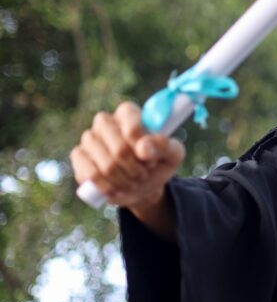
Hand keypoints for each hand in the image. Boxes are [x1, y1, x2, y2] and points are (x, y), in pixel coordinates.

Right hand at [70, 102, 183, 239]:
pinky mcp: (79, 157)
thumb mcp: (173, 154)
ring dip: (124, 180)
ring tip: (133, 181)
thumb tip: (143, 147)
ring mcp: (89, 139)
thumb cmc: (158, 163)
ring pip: (106, 164)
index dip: (141, 142)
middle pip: (119, 147)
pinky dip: (108, 186)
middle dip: (136, 168)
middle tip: (144, 173)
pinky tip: (116, 188)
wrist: (142, 185)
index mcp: (128, 113)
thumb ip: (164, 146)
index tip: (152, 158)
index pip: (130, 121)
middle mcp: (105, 122)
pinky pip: (90, 174)